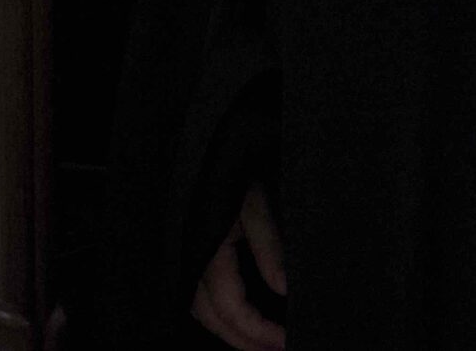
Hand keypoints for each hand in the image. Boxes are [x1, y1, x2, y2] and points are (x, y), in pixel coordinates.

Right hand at [190, 181, 286, 349]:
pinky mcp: (193, 247)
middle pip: (212, 316)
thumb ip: (268, 245)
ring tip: (261, 342)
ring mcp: (189, 253)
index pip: (230, 306)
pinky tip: (242, 315)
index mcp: (208, 248)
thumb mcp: (256, 201)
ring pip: (202, 308)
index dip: (258, 331)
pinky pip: (200, 291)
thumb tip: (283, 289)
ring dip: (231, 330)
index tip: (286, 341)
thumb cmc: (233, 167)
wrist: (214, 145)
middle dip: (245, 340)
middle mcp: (192, 256)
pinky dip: (221, 311)